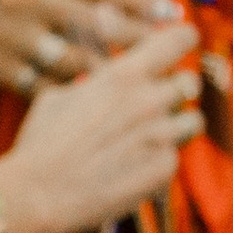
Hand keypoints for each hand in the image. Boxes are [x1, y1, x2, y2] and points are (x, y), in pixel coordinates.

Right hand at [0, 0, 175, 92]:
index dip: (143, 0)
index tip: (172, 15)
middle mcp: (31, 0)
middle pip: (98, 24)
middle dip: (139, 41)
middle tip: (171, 56)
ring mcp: (16, 37)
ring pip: (78, 63)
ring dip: (113, 75)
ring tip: (144, 83)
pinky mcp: (2, 70)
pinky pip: (51, 89)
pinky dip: (77, 97)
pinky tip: (99, 103)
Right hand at [0, 27, 203, 232]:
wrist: (39, 194)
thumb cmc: (42, 143)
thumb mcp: (60, 95)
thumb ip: (94, 83)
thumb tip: (103, 78)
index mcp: (124, 75)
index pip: (178, 40)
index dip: (182, 39)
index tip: (181, 42)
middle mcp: (149, 101)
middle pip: (189, 82)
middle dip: (176, 88)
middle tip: (156, 99)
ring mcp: (160, 137)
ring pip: (192, 120)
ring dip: (176, 124)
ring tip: (149, 135)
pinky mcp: (164, 169)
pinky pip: (174, 156)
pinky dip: (160, 158)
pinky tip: (133, 165)